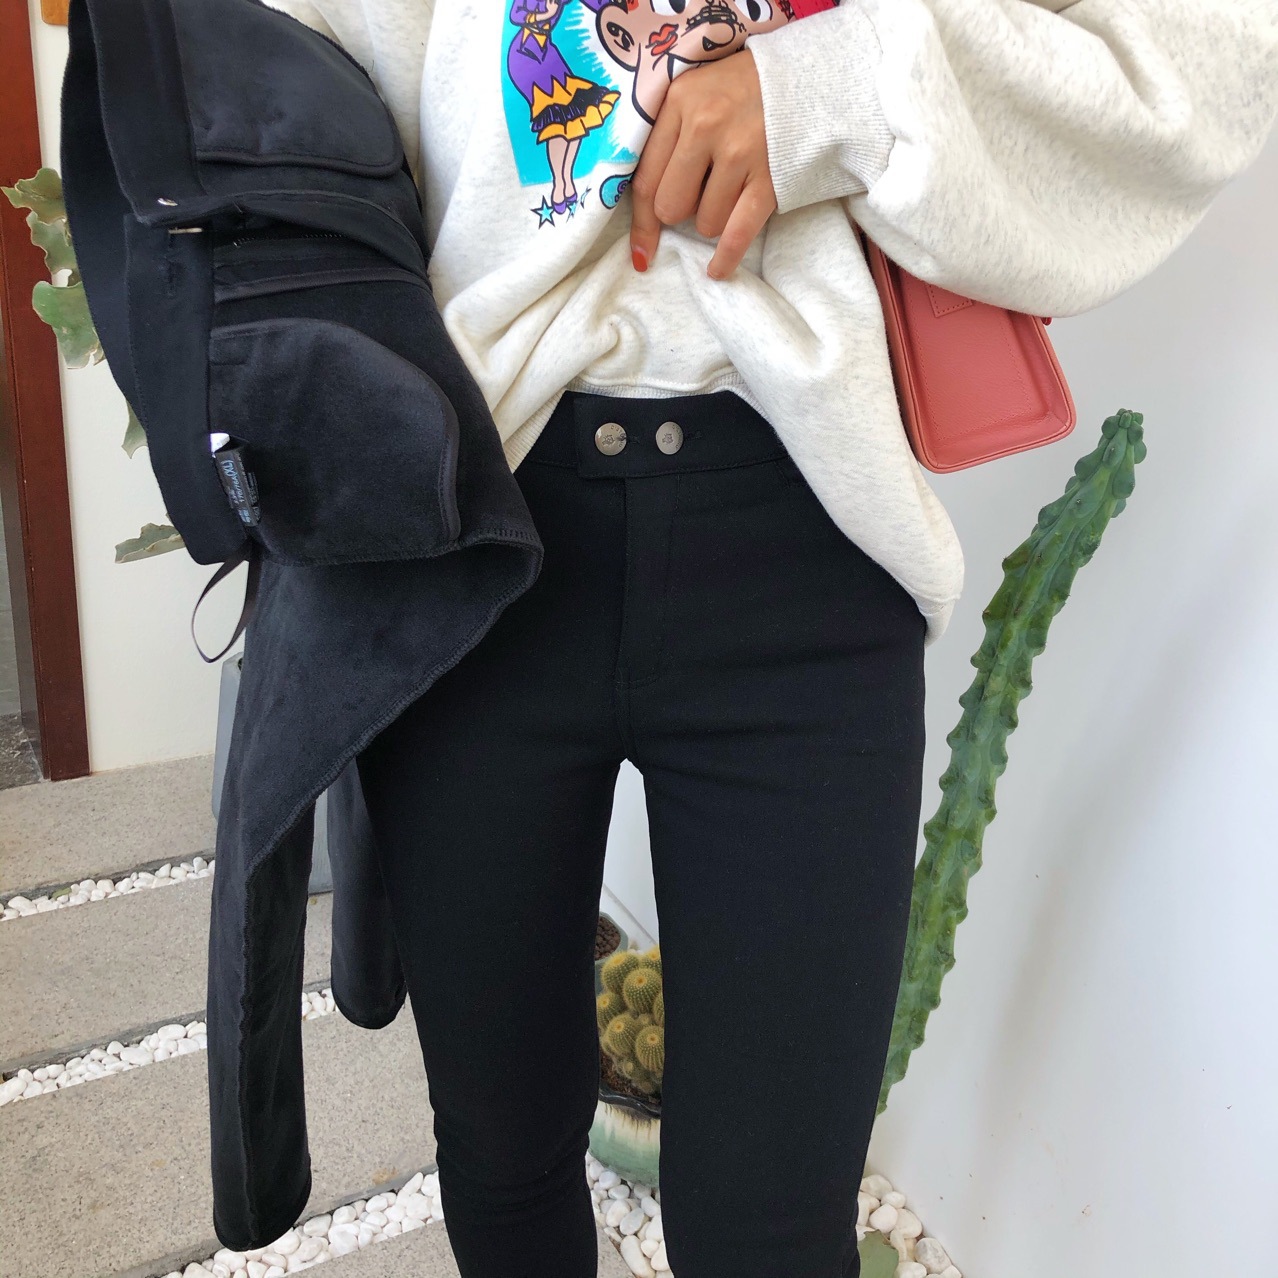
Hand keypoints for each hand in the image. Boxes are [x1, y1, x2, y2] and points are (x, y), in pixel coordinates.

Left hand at [629, 48, 776, 280]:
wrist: (808, 78)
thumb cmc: (742, 88)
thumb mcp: (695, 90)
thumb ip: (667, 133)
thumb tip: (645, 204)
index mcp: (679, 102)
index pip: (646, 178)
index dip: (641, 220)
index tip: (640, 249)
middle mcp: (705, 125)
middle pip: (671, 207)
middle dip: (680, 212)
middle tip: (698, 193)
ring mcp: (739, 152)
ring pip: (705, 222)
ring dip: (713, 218)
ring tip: (730, 189)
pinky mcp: (768, 177)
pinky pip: (737, 233)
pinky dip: (726, 257)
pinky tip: (717, 270)